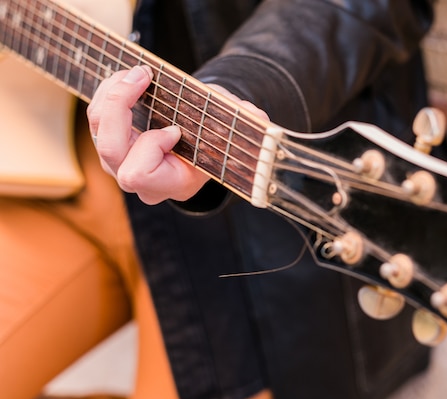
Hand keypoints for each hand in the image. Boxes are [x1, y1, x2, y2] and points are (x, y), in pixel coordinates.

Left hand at [86, 65, 267, 204]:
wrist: (203, 143)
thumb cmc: (216, 137)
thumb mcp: (230, 130)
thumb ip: (243, 124)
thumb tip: (257, 117)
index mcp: (171, 184)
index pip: (138, 174)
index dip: (151, 146)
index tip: (175, 129)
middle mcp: (140, 180)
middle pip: (110, 150)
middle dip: (121, 107)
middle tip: (145, 76)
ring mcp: (121, 162)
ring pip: (98, 129)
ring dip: (115, 92)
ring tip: (141, 73)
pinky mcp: (111, 142)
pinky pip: (96, 117)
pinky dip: (110, 90)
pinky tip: (131, 77)